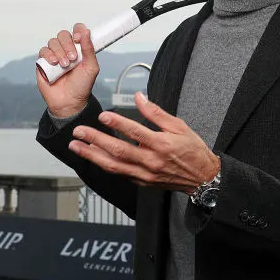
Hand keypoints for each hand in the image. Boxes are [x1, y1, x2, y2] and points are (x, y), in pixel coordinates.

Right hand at [35, 23, 99, 117]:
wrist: (69, 101)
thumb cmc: (82, 85)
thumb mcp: (91, 67)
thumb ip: (89, 48)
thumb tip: (86, 31)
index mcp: (79, 49)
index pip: (77, 30)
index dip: (77, 31)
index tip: (79, 39)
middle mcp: (66, 49)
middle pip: (63, 34)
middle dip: (68, 44)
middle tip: (72, 58)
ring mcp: (54, 55)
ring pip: (53, 42)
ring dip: (59, 52)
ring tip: (64, 65)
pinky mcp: (43, 62)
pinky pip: (43, 51)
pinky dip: (48, 55)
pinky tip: (54, 64)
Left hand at [68, 92, 220, 192]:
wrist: (202, 178)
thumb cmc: (193, 150)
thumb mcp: (179, 126)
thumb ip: (156, 113)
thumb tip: (140, 97)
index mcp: (162, 144)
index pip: (135, 132)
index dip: (117, 123)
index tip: (103, 116)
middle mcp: (151, 161)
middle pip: (118, 150)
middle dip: (95, 140)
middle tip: (79, 132)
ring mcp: (145, 174)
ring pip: (114, 166)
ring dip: (92, 156)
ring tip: (77, 147)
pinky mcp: (142, 182)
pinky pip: (120, 173)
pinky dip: (105, 165)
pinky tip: (93, 158)